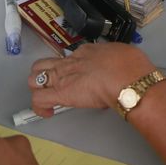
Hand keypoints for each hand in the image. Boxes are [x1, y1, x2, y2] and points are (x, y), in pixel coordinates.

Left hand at [29, 44, 155, 115]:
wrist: (127, 77)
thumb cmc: (131, 66)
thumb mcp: (123, 53)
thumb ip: (114, 58)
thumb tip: (117, 63)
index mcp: (87, 51)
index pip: (70, 57)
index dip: (71, 67)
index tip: (78, 76)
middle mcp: (71, 61)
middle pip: (43, 64)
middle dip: (44, 74)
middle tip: (54, 85)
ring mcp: (62, 77)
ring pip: (34, 79)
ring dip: (38, 88)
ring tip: (48, 98)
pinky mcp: (59, 93)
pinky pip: (38, 100)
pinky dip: (39, 107)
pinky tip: (48, 113)